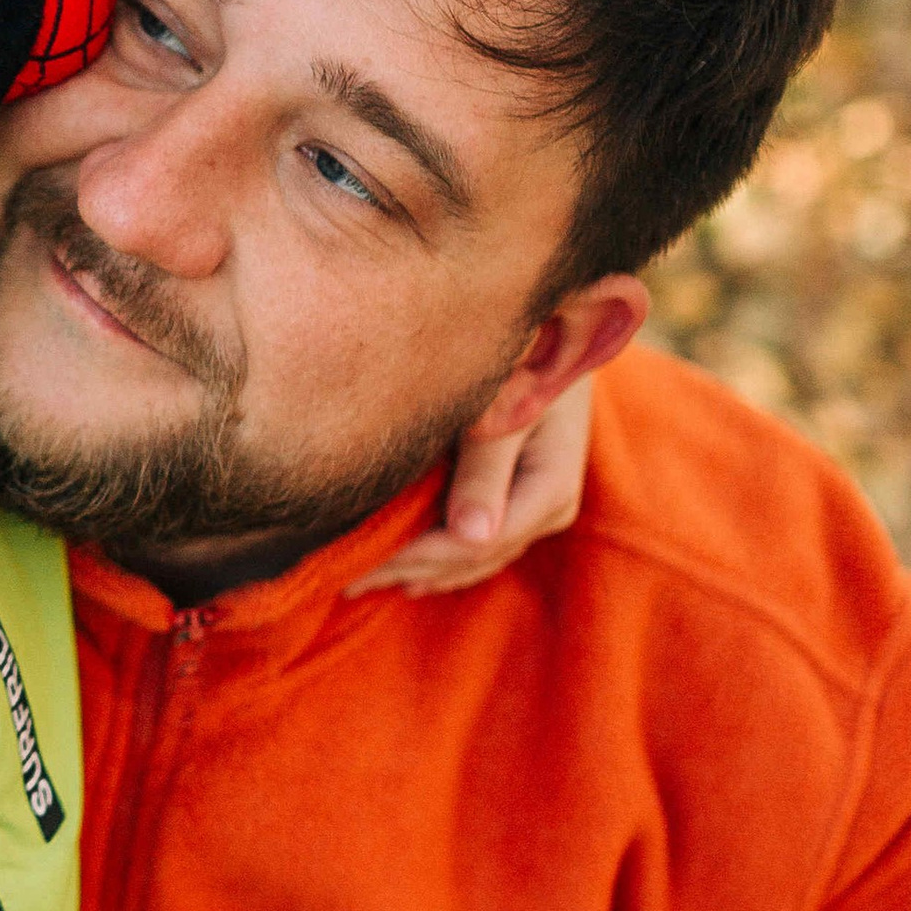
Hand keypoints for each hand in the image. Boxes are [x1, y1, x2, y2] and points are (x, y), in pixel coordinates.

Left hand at [359, 374, 594, 596]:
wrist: (566, 328)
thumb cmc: (529, 354)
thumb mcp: (504, 406)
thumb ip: (485, 469)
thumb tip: (470, 536)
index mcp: (550, 486)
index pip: (475, 542)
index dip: (417, 556)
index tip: (362, 564)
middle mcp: (551, 508)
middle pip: (474, 557)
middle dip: (409, 568)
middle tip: (345, 581)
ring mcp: (542, 508)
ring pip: (477, 559)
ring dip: (422, 571)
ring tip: (366, 582)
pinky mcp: (529, 500)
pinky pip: (483, 546)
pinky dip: (444, 561)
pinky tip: (409, 575)